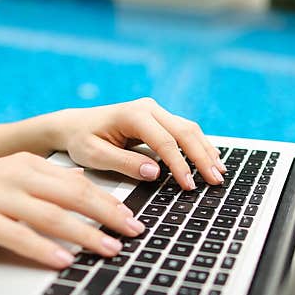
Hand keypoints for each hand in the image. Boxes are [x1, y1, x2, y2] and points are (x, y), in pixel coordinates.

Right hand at [0, 152, 144, 267]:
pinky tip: (63, 261)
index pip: (78, 182)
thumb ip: (42, 185)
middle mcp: (16, 176)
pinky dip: (43, 249)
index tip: (133, 216)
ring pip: (53, 216)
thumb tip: (80, 191)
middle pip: (74, 196)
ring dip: (86, 234)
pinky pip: (18, 236)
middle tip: (135, 232)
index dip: (110, 200)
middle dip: (110, 215)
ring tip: (110, 249)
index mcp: (26, 165)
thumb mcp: (6, 179)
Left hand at [51, 98, 226, 189]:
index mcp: (133, 115)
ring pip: (189, 129)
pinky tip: (211, 159)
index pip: (165, 142)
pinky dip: (199, 146)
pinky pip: (184, 131)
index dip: (180, 165)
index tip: (190, 185)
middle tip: (216, 180)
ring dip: (206, 150)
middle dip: (202, 157)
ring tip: (219, 172)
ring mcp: (156, 112)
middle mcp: (148, 109)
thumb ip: (124, 163)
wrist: (74, 125)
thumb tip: (154, 172)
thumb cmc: (81, 140)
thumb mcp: (94, 156)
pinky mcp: (159, 119)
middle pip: (185, 132)